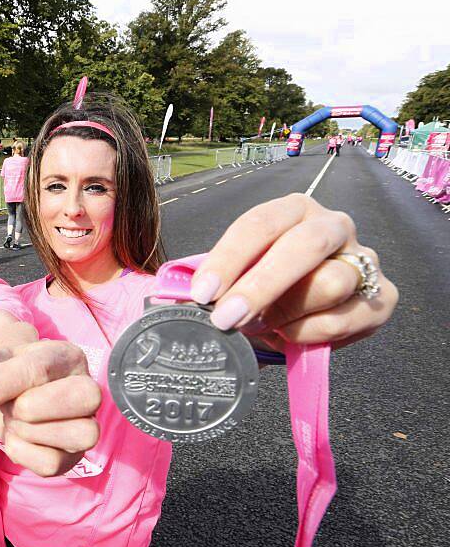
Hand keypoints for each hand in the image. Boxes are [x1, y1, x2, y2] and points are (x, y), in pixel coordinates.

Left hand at [0, 340, 100, 476]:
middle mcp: (88, 390)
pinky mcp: (74, 456)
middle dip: (29, 407)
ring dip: (27, 431)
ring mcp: (87, 425)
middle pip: (82, 398)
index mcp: (67, 357)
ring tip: (13, 420)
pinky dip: (25, 454)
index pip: (40, 368)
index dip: (0, 384)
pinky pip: (53, 463)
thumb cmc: (9, 373)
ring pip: (76, 434)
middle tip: (7, 406)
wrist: (13, 394)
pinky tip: (16, 439)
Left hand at [189, 193, 397, 348]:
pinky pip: (348, 318)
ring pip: (330, 283)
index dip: (228, 259)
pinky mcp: (382, 297)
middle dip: (260, 285)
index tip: (202, 294)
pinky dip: (311, 333)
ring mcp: (363, 259)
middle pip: (303, 245)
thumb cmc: (262, 288)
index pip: (258, 224)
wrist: (306, 313)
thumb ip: (211, 281)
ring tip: (259, 327)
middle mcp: (333, 225)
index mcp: (292, 210)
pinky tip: (289, 336)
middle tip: (226, 319)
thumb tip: (165, 298)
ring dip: (286, 313)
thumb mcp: (235, 278)